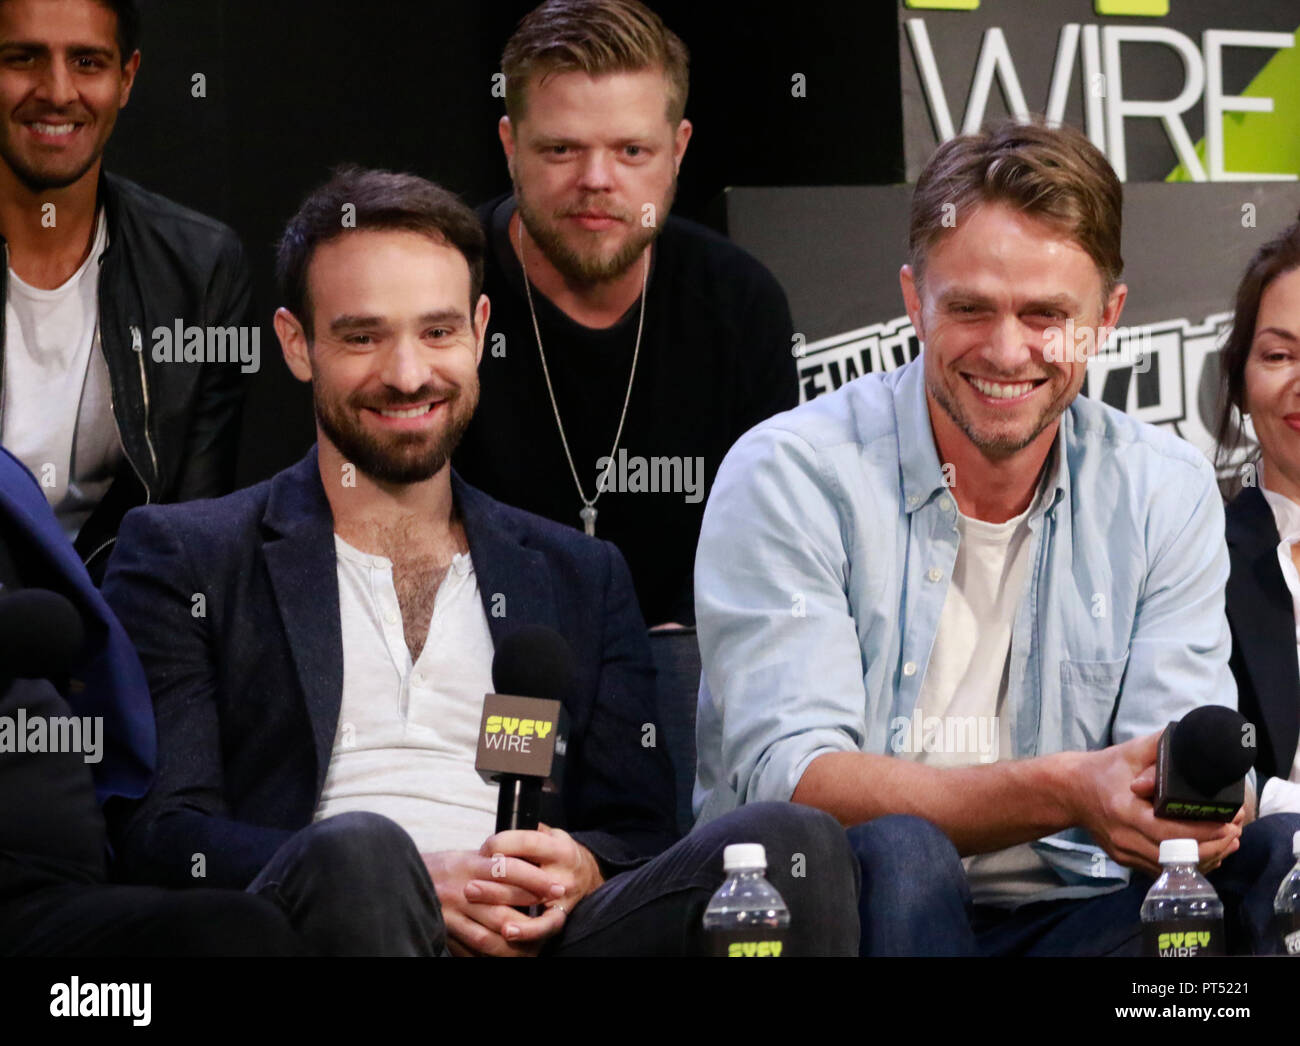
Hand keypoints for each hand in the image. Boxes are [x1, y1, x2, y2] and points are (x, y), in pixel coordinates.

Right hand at [422, 849, 567, 956]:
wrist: (402, 880)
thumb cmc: (443, 869)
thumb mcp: (467, 857)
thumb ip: (493, 862)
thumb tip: (529, 863)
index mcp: (468, 865)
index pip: (507, 869)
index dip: (535, 879)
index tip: (556, 886)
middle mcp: (460, 889)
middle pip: (502, 903)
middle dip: (532, 911)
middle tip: (556, 912)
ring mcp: (452, 914)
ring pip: (489, 932)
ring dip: (517, 936)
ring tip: (539, 938)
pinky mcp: (446, 933)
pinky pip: (473, 948)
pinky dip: (494, 951)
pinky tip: (513, 951)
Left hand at [472, 824, 604, 921]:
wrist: (586, 876)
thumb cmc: (558, 854)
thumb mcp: (550, 835)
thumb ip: (528, 832)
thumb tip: (498, 832)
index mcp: (559, 847)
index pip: (525, 842)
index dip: (500, 845)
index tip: (484, 851)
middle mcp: (563, 872)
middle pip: (524, 873)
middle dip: (493, 879)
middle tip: (469, 885)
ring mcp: (563, 897)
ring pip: (530, 901)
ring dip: (502, 904)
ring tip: (479, 905)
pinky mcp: (561, 915)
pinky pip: (544, 927)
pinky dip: (526, 931)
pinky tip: (507, 931)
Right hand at [1070, 731, 1239, 877]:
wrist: (1070, 792)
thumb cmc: (1103, 769)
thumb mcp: (1129, 752)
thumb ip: (1160, 747)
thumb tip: (1192, 744)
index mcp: (1125, 811)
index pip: (1171, 831)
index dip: (1204, 831)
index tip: (1229, 821)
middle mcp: (1125, 837)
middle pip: (1177, 855)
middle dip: (1214, 846)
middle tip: (1236, 831)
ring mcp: (1125, 853)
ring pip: (1174, 867)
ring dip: (1207, 858)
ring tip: (1230, 842)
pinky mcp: (1127, 861)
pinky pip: (1164, 869)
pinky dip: (1190, 864)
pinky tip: (1209, 853)